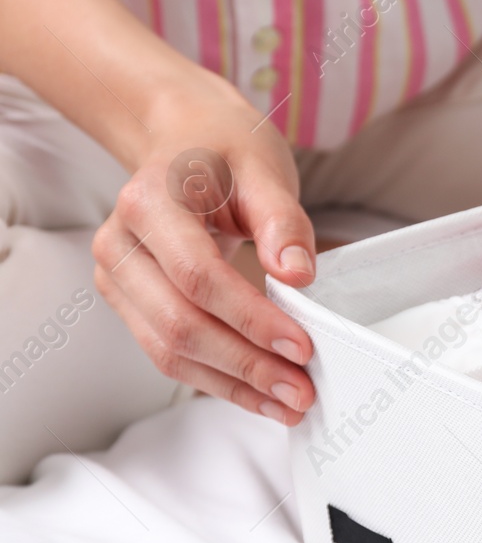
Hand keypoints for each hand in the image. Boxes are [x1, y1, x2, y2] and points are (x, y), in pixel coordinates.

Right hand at [92, 75, 317, 424]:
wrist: (184, 138)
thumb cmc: (226, 149)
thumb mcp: (264, 168)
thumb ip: (283, 221)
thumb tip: (298, 275)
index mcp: (150, 202)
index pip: (199, 276)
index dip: (250, 319)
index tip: (301, 347)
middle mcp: (121, 242)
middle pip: (180, 323)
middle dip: (246, 365)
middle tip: (301, 392)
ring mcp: (118, 276)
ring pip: (169, 350)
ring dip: (233, 385)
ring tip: (288, 404)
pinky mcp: (131, 302)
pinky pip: (168, 353)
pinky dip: (217, 380)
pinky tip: (259, 395)